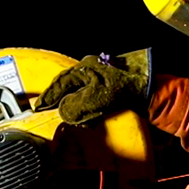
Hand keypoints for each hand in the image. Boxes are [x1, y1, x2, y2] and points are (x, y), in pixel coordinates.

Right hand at [35, 49, 150, 124]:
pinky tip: (90, 119)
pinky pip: (91, 99)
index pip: (59, 82)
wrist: (150, 90)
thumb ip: (74, 106)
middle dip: (61, 101)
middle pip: (68, 87)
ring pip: (79, 94)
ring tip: (76, 119)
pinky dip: (88, 110)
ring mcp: (100, 78)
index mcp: (84, 68)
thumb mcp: (94, 99)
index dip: (48, 96)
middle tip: (53, 113)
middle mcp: (90, 70)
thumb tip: (63, 112)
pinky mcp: (110, 88)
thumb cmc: (124, 89)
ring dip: (76, 108)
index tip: (39, 106)